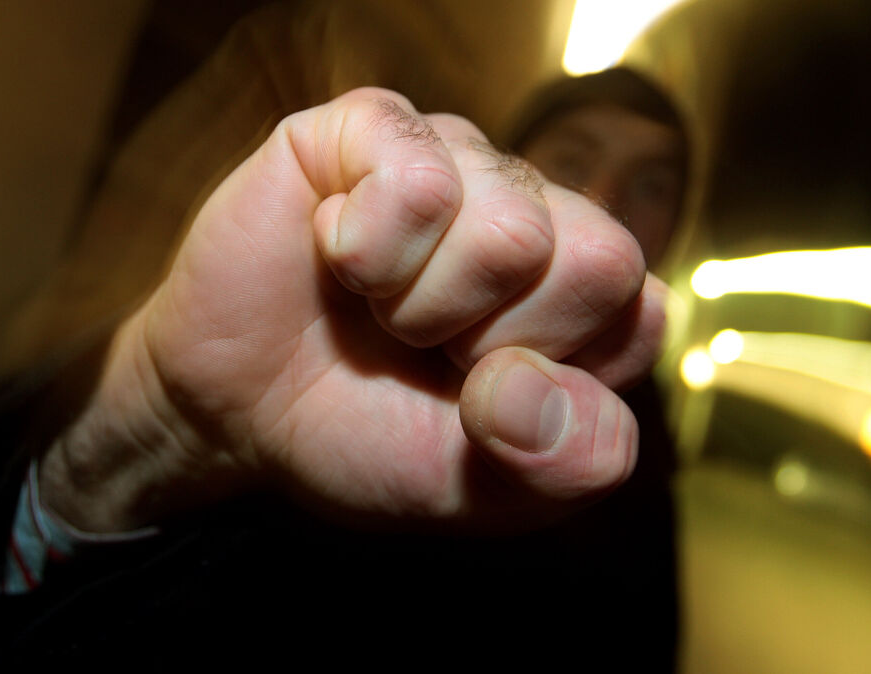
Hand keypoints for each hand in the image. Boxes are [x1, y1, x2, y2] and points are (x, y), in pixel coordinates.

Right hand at [40, 87, 666, 532]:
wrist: (233, 414)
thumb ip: (559, 464)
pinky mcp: (374, 126)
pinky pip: (416, 177)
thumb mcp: (480, 488)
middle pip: (598, 259)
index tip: (479, 397)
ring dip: (421, 306)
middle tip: (427, 349)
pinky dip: (365, 250)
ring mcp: (457, 158)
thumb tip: (534, 386)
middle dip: (495, 342)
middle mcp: (533, 209)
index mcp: (580, 290)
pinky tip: (339, 256)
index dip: (550, 377)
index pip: (637, 315)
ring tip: (378, 308)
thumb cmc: (363, 434)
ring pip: (512, 228)